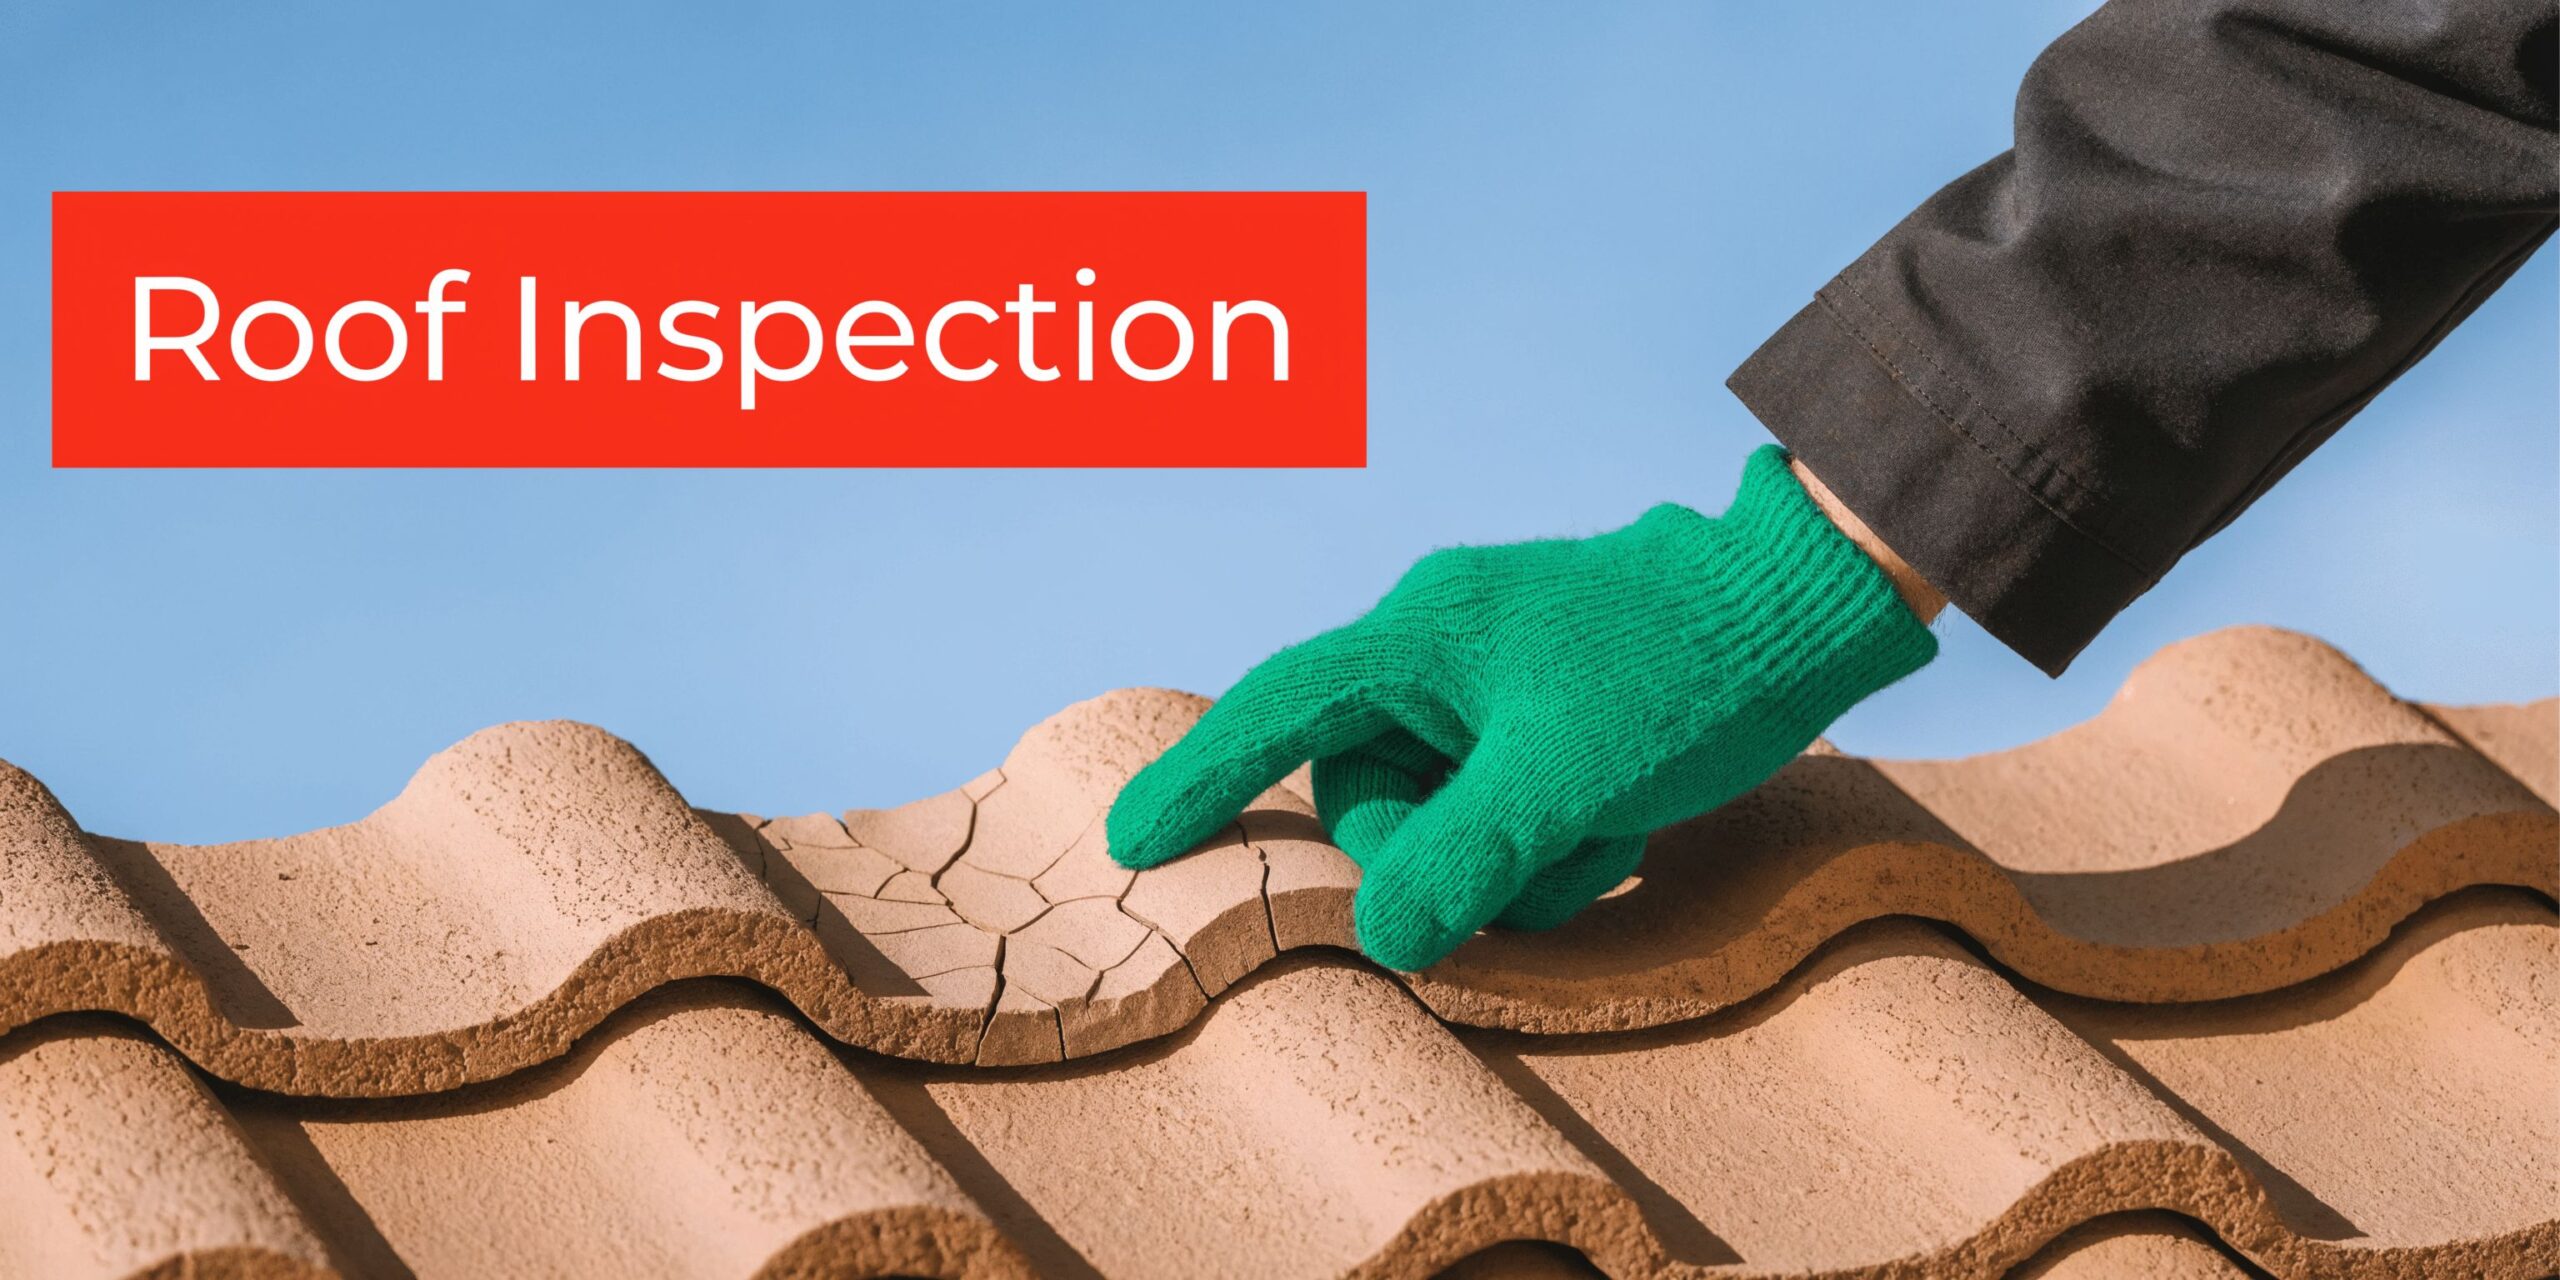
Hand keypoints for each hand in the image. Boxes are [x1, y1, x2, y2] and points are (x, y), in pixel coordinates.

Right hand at [1107, 446, 1937, 969]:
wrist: (1805, 610)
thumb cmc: (1684, 674)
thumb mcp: (1571, 778)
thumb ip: (1465, 856)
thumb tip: (1377, 936)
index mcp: (1420, 635)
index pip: (1278, 710)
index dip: (1202, 777)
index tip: (1131, 845)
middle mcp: (1436, 652)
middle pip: (1365, 793)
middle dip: (1435, 854)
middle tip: (1532, 867)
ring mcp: (1488, 684)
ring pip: (1434, 814)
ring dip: (1506, 860)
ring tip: (1600, 843)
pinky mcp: (1537, 715)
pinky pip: (1492, 808)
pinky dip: (1544, 845)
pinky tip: (1616, 834)